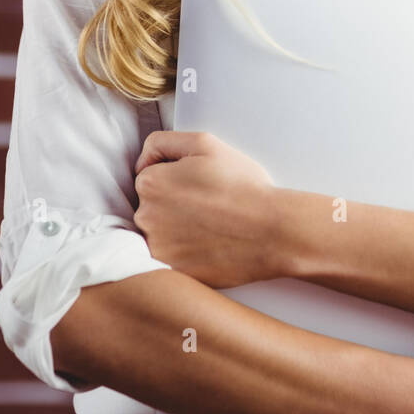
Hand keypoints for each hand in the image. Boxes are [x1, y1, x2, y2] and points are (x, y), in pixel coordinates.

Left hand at [132, 130, 282, 287]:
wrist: (271, 231)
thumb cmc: (242, 185)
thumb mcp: (204, 144)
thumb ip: (162, 142)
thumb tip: (142, 162)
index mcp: (150, 183)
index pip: (149, 176)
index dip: (177, 177)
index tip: (201, 184)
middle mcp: (146, 216)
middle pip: (151, 206)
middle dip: (174, 204)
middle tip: (209, 205)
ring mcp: (157, 247)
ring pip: (160, 232)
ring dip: (178, 228)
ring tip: (211, 225)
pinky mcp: (171, 271)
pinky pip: (170, 257)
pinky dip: (185, 251)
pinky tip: (208, 244)